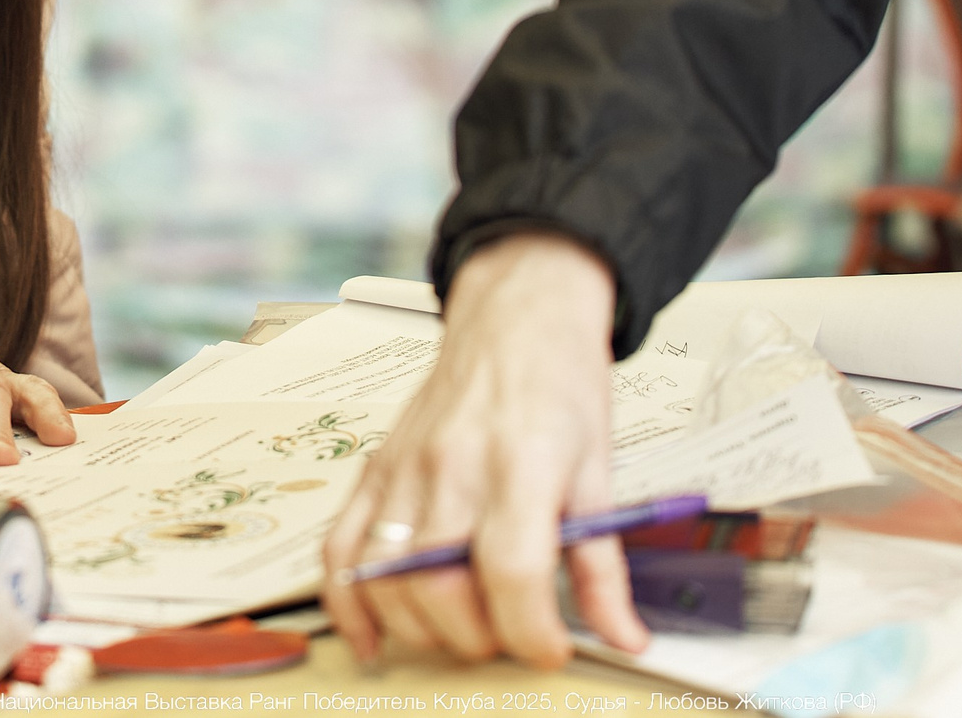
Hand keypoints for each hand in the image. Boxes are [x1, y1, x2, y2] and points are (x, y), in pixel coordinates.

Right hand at [321, 231, 645, 668]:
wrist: (516, 315)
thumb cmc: (558, 382)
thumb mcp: (599, 472)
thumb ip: (604, 566)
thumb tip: (623, 636)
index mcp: (519, 462)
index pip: (512, 569)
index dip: (531, 630)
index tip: (550, 647)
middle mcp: (452, 465)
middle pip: (439, 585)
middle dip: (478, 638)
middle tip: (510, 634)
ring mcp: (404, 468)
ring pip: (385, 577)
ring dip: (422, 628)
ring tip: (462, 627)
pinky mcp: (377, 469)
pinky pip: (338, 547)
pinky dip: (347, 604)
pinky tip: (373, 635)